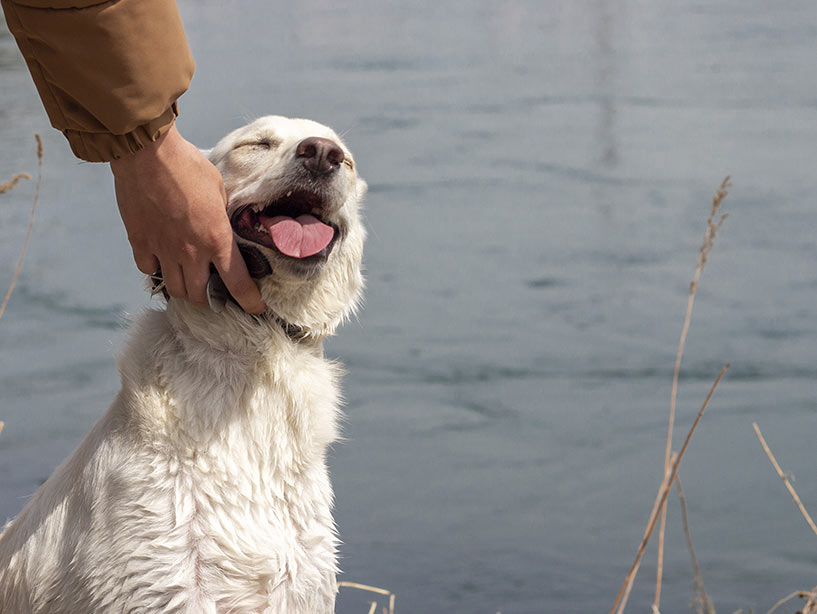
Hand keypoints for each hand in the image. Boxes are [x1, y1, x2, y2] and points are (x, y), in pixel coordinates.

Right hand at [110, 123, 265, 313]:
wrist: (147, 154)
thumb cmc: (188, 166)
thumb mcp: (220, 190)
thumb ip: (222, 215)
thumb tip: (223, 223)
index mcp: (217, 239)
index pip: (237, 283)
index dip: (249, 301)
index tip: (255, 308)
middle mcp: (190, 252)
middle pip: (200, 296)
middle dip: (210, 298)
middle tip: (213, 290)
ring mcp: (163, 249)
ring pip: (174, 289)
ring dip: (184, 289)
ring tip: (188, 279)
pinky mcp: (140, 242)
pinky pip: (148, 269)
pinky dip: (156, 269)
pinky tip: (161, 260)